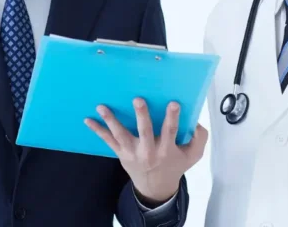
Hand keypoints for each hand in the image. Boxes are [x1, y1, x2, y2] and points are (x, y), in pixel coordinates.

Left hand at [85, 98, 207, 204]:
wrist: (156, 188)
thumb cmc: (175, 165)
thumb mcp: (193, 155)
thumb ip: (199, 138)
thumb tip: (195, 121)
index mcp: (167, 150)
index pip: (171, 131)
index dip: (172, 117)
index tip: (173, 103)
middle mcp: (149, 152)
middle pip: (145, 132)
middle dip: (142, 115)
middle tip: (138, 99)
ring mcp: (132, 153)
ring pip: (121, 135)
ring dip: (111, 120)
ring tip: (102, 107)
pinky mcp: (121, 153)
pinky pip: (108, 141)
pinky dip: (97, 130)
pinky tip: (88, 120)